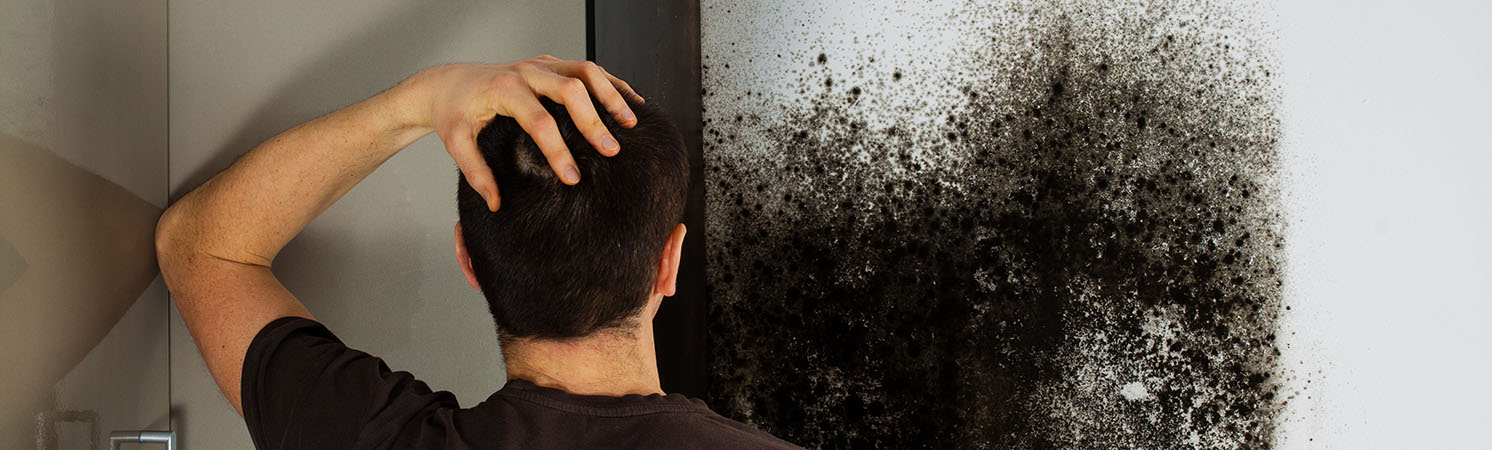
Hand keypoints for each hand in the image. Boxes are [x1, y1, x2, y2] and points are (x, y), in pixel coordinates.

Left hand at [399, 55, 642, 210]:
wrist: (450, 83)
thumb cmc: (455, 112)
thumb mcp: (456, 143)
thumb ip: (476, 172)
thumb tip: (495, 202)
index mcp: (503, 89)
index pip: (539, 120)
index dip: (557, 150)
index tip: (573, 178)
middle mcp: (525, 71)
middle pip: (570, 88)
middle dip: (593, 120)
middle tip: (611, 150)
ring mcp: (542, 64)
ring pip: (586, 70)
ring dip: (611, 95)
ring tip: (630, 122)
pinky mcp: (552, 65)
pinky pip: (588, 69)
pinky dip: (611, 83)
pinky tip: (630, 103)